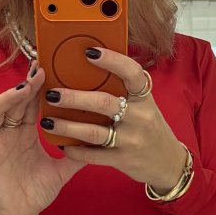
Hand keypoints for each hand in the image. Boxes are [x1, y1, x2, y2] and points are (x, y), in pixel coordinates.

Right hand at [0, 63, 80, 214]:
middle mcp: (9, 133)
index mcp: (26, 133)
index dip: (38, 87)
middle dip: (26, 86)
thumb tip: (101, 143)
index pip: (31, 104)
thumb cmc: (35, 192)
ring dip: (7, 98)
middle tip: (40, 71)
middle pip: (15, 102)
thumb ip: (77, 157)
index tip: (49, 69)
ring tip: (22, 88)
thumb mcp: (61, 172)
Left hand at [40, 48, 187, 193]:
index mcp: (144, 97)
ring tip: (47, 121)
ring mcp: (132, 140)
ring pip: (94, 131)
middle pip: (104, 103)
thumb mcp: (143, 104)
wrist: (168, 162)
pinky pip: (94, 155)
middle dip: (74, 98)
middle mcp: (140, 116)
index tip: (88, 52)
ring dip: (68, 126)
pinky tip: (61, 144)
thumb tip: (88, 65)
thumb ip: (123, 89)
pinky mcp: (123, 160)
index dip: (112, 60)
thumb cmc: (148, 126)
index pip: (131, 72)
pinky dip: (75, 150)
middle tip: (52, 93)